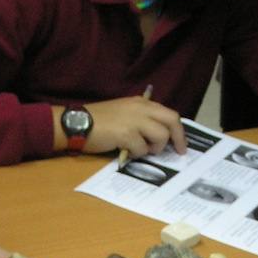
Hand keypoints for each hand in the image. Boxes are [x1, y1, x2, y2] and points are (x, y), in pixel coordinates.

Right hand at [58, 96, 185, 156]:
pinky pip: (142, 149)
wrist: (76, 123)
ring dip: (154, 148)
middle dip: (178, 138)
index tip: (180, 143)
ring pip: (161, 137)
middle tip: (178, 152)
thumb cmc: (98, 120)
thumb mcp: (124, 112)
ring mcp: (134, 120)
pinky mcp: (126, 134)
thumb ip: (141, 119)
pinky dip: (136, 154)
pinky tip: (126, 152)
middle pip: (172, 121)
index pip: (169, 113)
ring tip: (141, 150)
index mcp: (142, 103)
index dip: (178, 130)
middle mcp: (141, 108)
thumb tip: (158, 136)